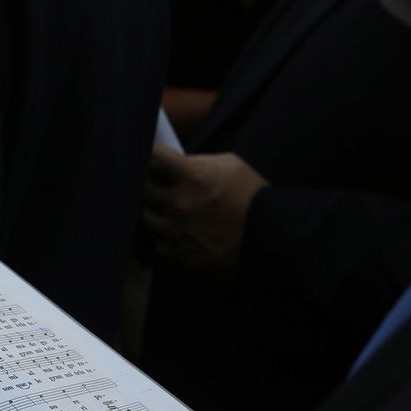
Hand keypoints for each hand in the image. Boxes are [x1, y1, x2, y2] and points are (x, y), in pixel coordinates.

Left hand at [141, 145, 268, 275]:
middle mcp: (177, 204)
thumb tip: (175, 164)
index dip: (145, 154)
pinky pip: (157, 244)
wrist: (269, 238)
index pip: (152, 157)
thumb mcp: (230, 165)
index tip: (143, 154)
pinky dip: (164, 238)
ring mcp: (175, 232)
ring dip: (154, 212)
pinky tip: (176, 234)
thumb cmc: (252, 196)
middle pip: (141, 189)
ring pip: (146, 218)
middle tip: (154, 183)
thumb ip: (198, 163)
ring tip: (168, 211)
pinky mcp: (177, 256)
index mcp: (191, 177)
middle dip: (146, 184)